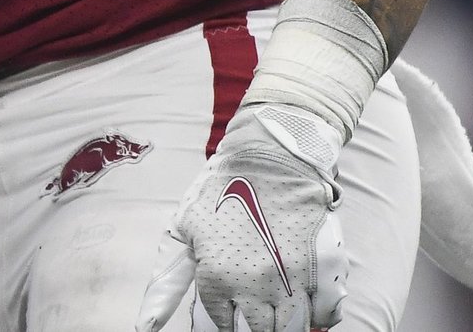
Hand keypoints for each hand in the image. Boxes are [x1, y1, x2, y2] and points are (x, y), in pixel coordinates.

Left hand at [136, 104, 348, 331]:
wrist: (271, 158)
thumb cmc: (222, 189)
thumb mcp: (184, 230)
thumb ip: (166, 282)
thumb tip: (146, 325)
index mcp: (217, 279)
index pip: (223, 326)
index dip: (226, 324)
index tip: (230, 318)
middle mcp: (255, 288)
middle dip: (257, 328)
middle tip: (256, 315)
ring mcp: (292, 281)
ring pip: (293, 329)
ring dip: (285, 325)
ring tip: (279, 313)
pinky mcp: (324, 270)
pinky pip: (327, 314)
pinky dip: (319, 316)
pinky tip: (308, 307)